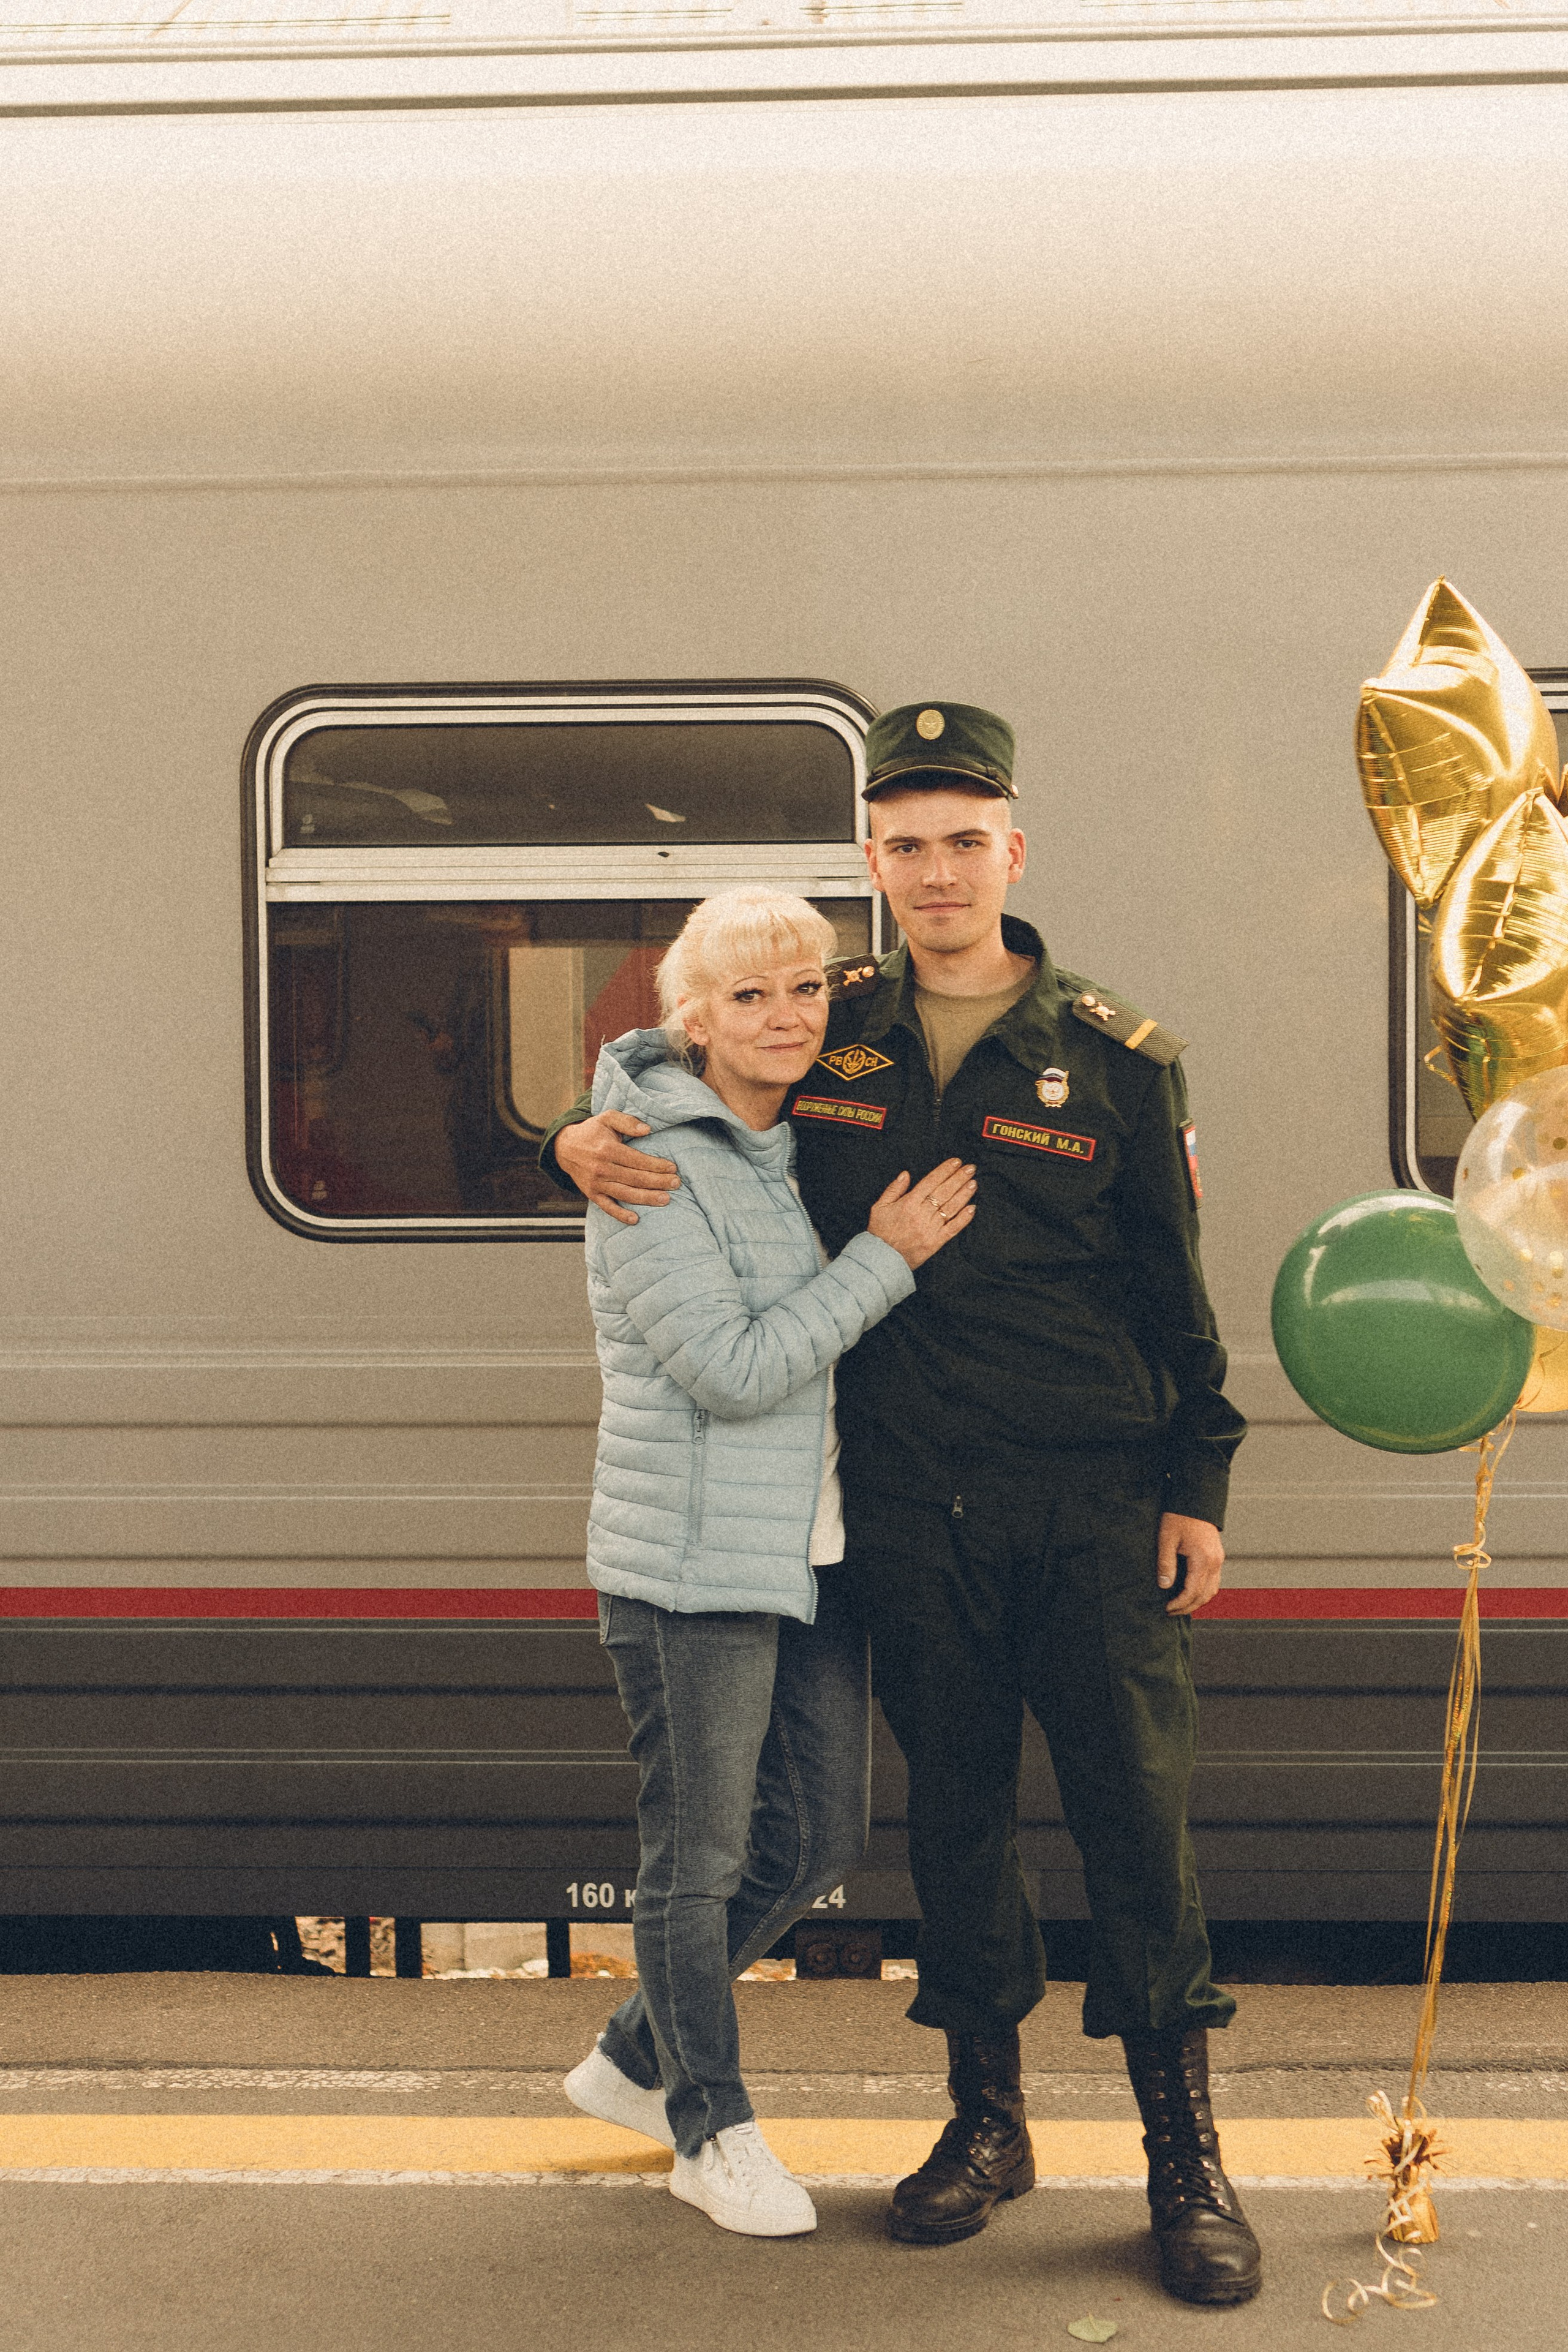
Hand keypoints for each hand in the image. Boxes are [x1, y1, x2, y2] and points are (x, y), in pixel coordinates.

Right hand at [556, 1112, 680, 1226]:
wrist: (565, 1148)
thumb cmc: (592, 1132)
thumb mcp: (607, 1118)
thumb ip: (627, 1121)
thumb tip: (647, 1129)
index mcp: (607, 1149)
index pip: (636, 1160)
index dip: (656, 1165)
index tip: (672, 1168)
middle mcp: (601, 1168)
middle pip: (634, 1178)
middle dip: (657, 1182)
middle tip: (676, 1183)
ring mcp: (596, 1184)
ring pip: (625, 1194)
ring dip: (646, 1198)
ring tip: (665, 1199)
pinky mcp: (592, 1194)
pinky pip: (607, 1207)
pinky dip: (620, 1215)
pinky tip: (635, 1219)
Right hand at [868, 1160, 976, 1269]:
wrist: (882, 1259)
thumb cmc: (880, 1233)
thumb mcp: (880, 1207)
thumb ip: (893, 1189)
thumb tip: (906, 1175)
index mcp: (908, 1203)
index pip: (931, 1182)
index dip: (945, 1170)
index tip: (955, 1162)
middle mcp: (921, 1214)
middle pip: (944, 1192)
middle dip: (959, 1178)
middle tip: (970, 1168)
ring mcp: (930, 1228)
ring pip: (951, 1208)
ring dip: (964, 1194)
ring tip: (973, 1183)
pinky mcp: (935, 1242)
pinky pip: (952, 1229)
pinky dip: (963, 1219)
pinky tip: (972, 1209)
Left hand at [1158, 1513, 1224, 1614]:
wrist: (1195, 1500)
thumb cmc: (1178, 1516)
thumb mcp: (1166, 1539)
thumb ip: (1166, 1563)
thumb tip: (1164, 1586)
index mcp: (1203, 1559)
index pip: (1193, 1592)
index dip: (1179, 1604)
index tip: (1166, 1608)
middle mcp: (1215, 1562)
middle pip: (1204, 1595)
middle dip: (1187, 1607)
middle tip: (1170, 1612)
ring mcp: (1218, 1560)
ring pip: (1212, 1591)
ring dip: (1196, 1602)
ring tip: (1179, 1606)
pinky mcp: (1217, 1556)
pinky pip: (1214, 1581)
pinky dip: (1203, 1591)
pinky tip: (1190, 1593)